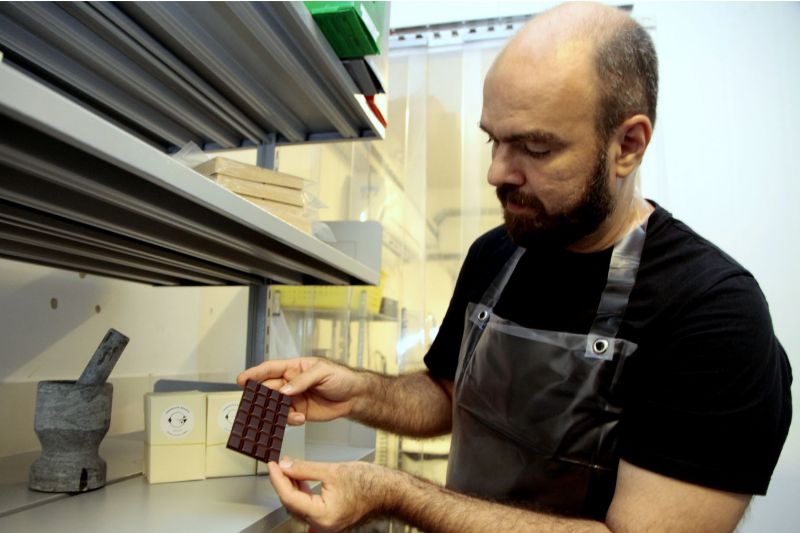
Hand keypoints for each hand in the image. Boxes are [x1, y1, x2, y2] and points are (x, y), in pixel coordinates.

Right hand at [237, 358, 361, 424]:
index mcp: (295, 368)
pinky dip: (289, 420)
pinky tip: (299, 418)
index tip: (242, 379)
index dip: (255, 373)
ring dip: (276, 412)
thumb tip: (285, 390)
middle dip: (262, 397)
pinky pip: (287, 417)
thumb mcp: (323, 372)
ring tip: (282, 414)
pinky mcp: (300, 412)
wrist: (354, 396)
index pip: (271, 369)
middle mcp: (291, 383)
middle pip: (269, 389)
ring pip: (276, 406)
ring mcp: (294, 398)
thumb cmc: (341, 377)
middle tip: (258, 405)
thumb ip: (303, 380)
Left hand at [268, 457, 390, 531]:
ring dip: (291, 487)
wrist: (390, 491)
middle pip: (292, 504)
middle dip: (283, 483)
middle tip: (277, 464)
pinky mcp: (329, 518)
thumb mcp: (332, 470)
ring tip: (287, 468)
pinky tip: (300, 478)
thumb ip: (305, 469)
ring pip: (299, 506)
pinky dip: (302, 492)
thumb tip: (285, 465)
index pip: (290, 498)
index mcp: (322, 516)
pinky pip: (309, 506)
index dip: (278, 479)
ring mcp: (326, 523)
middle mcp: (322, 525)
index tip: (272, 465)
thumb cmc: (370, 483)